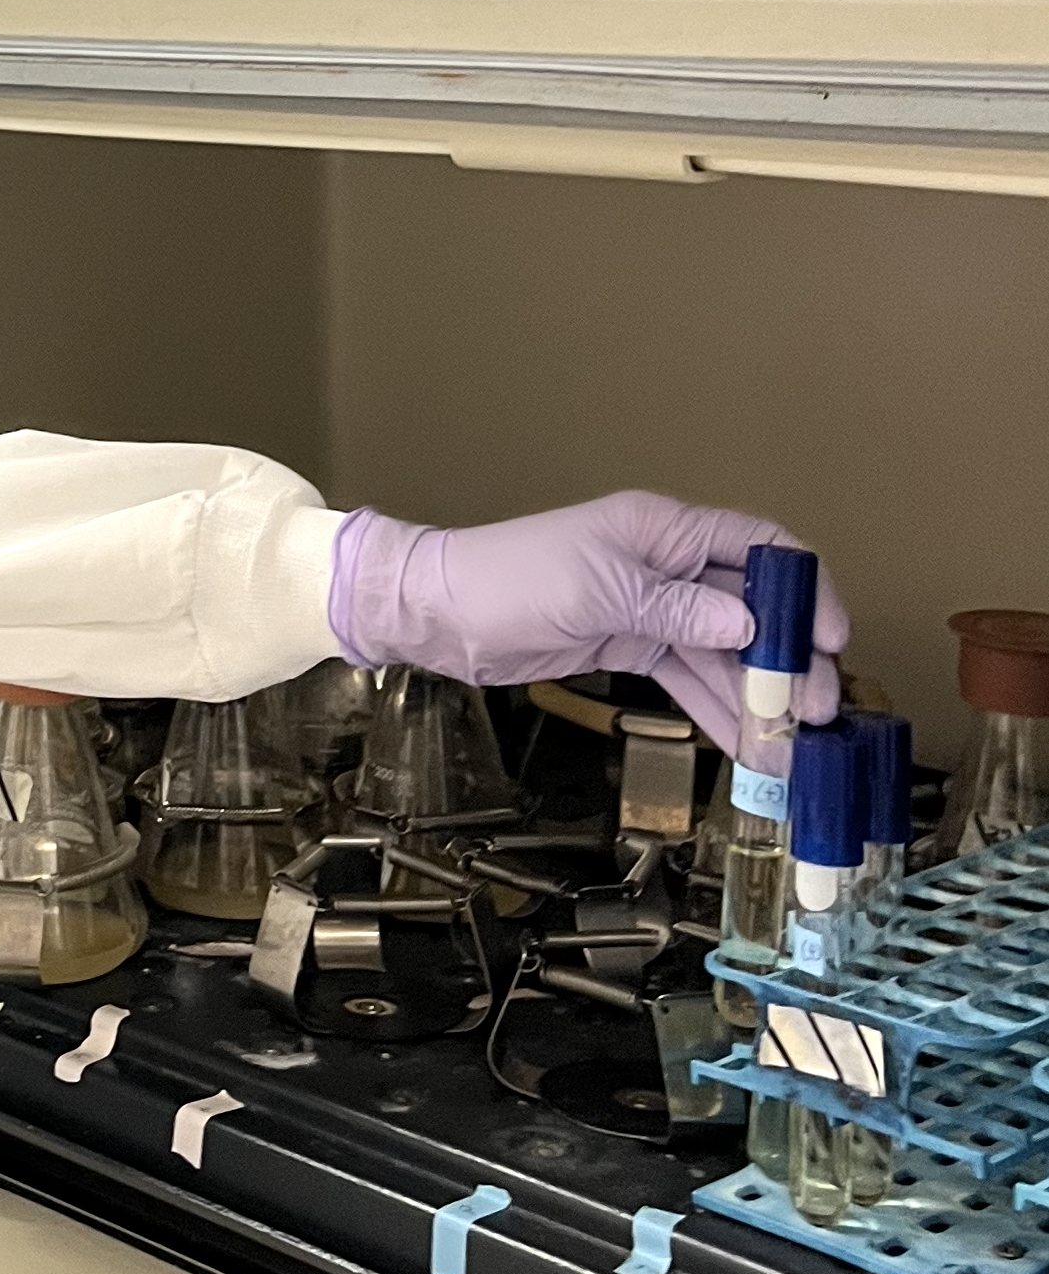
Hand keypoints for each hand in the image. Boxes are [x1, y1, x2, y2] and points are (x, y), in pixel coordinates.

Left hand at [330, 493, 849, 748]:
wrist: (440, 614)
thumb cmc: (510, 581)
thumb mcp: (597, 592)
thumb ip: (676, 608)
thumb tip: (750, 621)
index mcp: (664, 531)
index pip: (759, 547)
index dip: (805, 588)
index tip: (833, 639)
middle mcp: (666, 565)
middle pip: (750, 606)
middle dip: (787, 657)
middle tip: (814, 710)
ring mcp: (649, 606)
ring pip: (722, 649)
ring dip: (756, 692)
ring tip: (791, 743)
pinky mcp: (628, 643)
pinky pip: (686, 673)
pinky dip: (714, 705)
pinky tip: (746, 742)